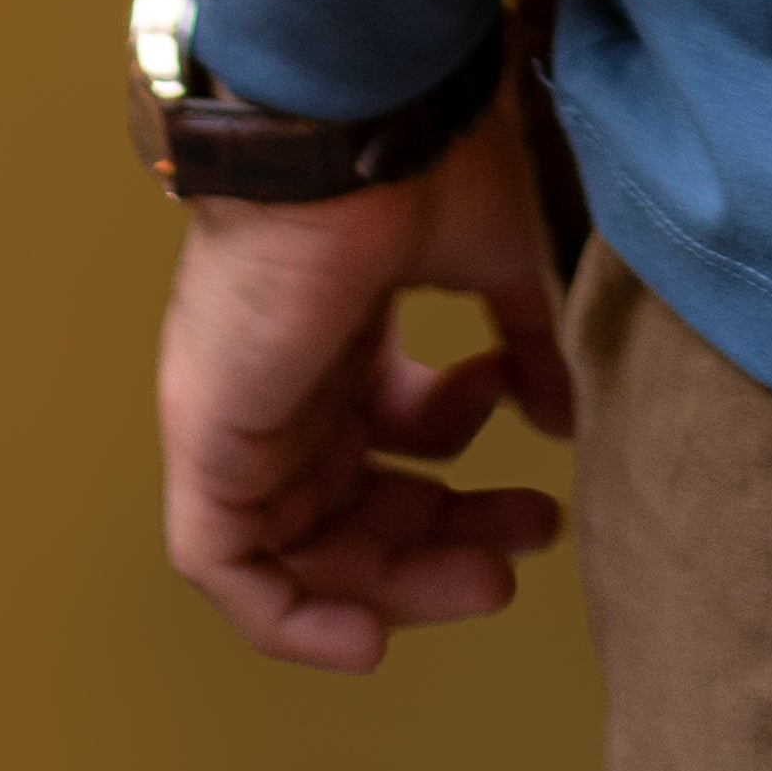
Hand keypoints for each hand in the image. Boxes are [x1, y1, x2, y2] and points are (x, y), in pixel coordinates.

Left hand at [158, 89, 574, 673]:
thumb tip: (562, 413)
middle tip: (521, 551)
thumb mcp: (501, 258)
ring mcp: (242, 414)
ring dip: (393, 583)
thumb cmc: (418, 166)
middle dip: (443, 540)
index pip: (389, 434)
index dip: (462, 474)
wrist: (346, 129)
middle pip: (354, 502)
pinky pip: (227, 566)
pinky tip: (370, 641)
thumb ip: (529, 341)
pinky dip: (289, 619)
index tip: (540, 474)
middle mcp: (285, 377)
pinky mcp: (209, 444)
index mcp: (341, 327)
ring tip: (487, 583)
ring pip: (302, 545)